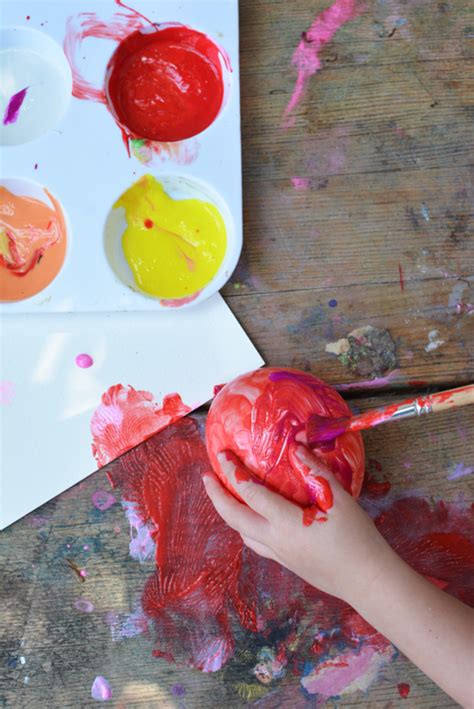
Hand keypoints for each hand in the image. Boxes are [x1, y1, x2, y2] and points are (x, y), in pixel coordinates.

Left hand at [203, 445, 394, 605]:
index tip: (222, 454)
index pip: (250, 493)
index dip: (233, 471)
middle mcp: (276, 540)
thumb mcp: (340, 500)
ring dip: (228, 513)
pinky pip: (256, 543)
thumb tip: (297, 446)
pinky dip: (245, 527)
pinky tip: (253, 519)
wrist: (368, 581)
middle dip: (216, 495)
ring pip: (242, 533)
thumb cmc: (358, 538)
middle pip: (233, 517)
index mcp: (286, 523)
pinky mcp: (286, 563)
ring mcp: (279, 555)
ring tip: (226, 495)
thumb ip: (316, 472)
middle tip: (206, 476)